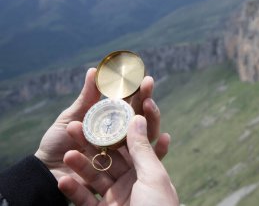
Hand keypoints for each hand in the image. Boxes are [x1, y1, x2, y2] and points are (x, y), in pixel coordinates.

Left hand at [34, 68, 162, 184]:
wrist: (49, 172)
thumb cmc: (59, 144)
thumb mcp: (72, 118)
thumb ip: (87, 98)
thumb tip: (93, 70)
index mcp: (110, 122)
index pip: (129, 104)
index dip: (136, 90)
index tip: (141, 75)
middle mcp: (122, 136)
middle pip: (141, 116)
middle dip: (146, 98)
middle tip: (148, 83)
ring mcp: (127, 153)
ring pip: (148, 134)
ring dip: (153, 118)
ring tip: (149, 104)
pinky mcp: (129, 172)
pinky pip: (150, 162)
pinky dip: (162, 150)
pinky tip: (166, 138)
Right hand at [58, 115, 178, 205]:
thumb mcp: (153, 177)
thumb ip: (143, 149)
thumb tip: (138, 117)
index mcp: (147, 171)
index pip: (134, 141)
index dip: (124, 124)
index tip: (115, 105)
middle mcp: (131, 181)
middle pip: (108, 156)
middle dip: (93, 141)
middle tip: (75, 124)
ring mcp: (115, 198)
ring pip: (94, 175)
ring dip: (79, 163)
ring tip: (66, 150)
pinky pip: (84, 200)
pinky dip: (73, 190)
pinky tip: (62, 178)